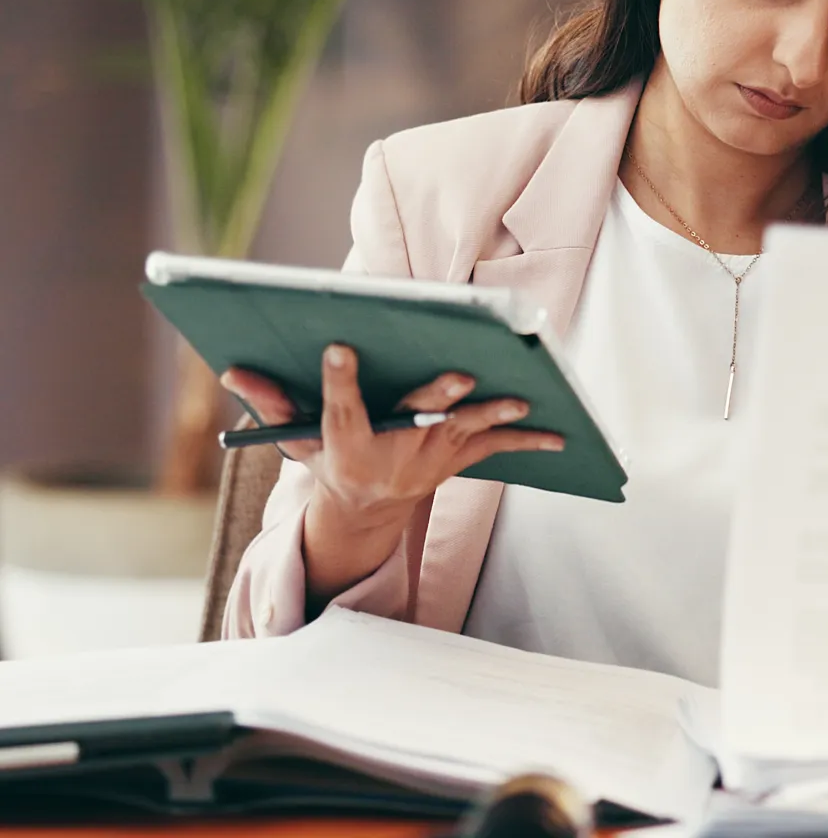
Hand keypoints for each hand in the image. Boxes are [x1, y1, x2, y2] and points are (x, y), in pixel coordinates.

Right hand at [220, 344, 563, 526]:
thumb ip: (270, 402)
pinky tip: (562, 434)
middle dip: (438, 396)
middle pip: (417, 418)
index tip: (338, 347)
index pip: (340, 409)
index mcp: (348, 444)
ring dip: (495, 414)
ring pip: (468, 430)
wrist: (365, 512)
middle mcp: (394, 453)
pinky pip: (498, 447)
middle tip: (460, 373)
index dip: (338, 380)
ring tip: (521, 399)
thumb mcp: (291, 439)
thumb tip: (232, 370)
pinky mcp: (459, 458)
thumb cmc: (327, 460)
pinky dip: (529, 440)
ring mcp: (432, 457)